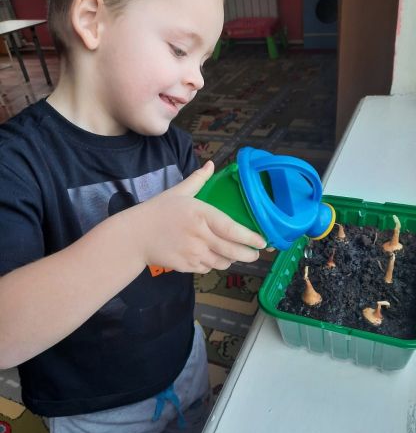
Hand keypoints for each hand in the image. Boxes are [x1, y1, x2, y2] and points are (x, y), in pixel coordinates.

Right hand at [129, 161, 266, 272]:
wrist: (135, 236)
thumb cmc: (158, 211)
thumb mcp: (178, 192)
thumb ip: (198, 180)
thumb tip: (211, 164)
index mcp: (200, 214)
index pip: (231, 229)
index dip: (250, 237)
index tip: (262, 241)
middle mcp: (199, 235)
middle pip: (232, 250)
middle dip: (248, 254)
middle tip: (255, 254)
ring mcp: (193, 252)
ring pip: (222, 262)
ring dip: (231, 260)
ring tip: (234, 255)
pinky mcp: (187, 266)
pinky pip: (208, 268)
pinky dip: (213, 264)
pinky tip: (211, 257)